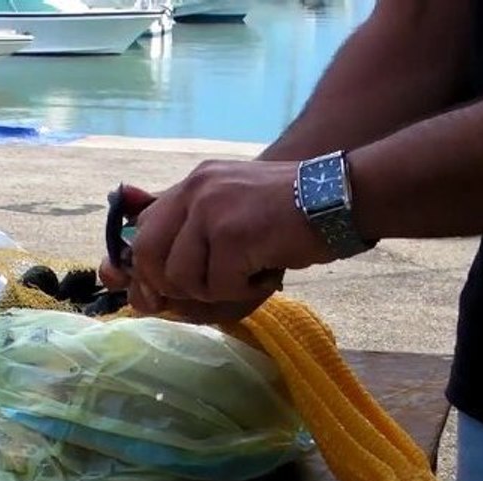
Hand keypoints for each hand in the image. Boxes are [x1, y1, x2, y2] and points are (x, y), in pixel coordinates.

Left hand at [129, 159, 333, 306]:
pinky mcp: (232, 235)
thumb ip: (197, 232)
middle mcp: (195, 191)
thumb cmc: (293, 214)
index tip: (157, 294)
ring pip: (181, 278)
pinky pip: (218, 286)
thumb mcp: (236, 208)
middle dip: (172, 286)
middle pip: (148, 255)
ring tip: (249, 275)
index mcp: (193, 184)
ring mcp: (211, 210)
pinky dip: (244, 291)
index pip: (142, 230)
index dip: (145, 269)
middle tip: (209, 289)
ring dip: (216, 290)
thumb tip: (151, 286)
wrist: (340, 198)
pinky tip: (267, 273)